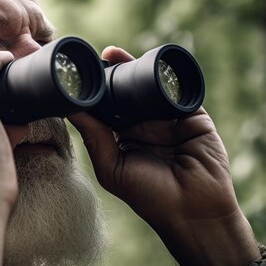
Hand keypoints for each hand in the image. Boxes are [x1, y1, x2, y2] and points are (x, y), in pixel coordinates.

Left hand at [69, 46, 260, 265]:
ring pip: (150, 85)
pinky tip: (150, 63)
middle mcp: (145, 124)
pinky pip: (179, 89)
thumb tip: (70, 110)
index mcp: (124, 136)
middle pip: (126, 90)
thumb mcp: (112, 168)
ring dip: (136, 68)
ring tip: (114, 55)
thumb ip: (94, 138)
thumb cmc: (150, 197)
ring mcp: (169, 117)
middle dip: (112, 73)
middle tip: (94, 57)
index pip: (107, 107)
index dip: (94, 91)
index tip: (77, 75)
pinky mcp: (193, 114)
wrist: (194, 211)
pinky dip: (167, 76)